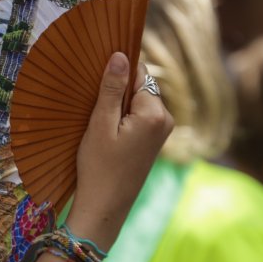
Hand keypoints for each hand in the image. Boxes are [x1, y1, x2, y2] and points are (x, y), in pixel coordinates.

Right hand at [67, 52, 173, 250]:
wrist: (106, 205)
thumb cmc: (99, 166)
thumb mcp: (100, 124)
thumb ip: (112, 88)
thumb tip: (120, 56)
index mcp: (154, 113)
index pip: (139, 73)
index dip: (118, 74)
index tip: (98, 83)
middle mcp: (166, 119)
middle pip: (141, 86)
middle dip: (118, 90)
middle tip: (96, 109)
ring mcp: (163, 131)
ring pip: (139, 101)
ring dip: (120, 104)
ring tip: (101, 124)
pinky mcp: (156, 140)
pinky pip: (141, 115)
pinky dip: (125, 117)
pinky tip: (108, 132)